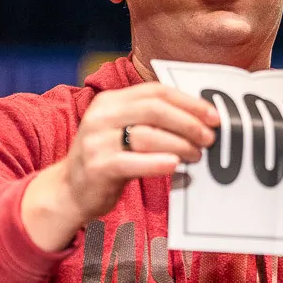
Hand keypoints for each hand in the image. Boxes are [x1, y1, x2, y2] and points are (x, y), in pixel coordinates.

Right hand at [21, 83, 218, 250]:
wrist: (69, 191)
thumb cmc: (108, 160)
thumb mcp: (122, 131)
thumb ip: (151, 121)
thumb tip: (199, 120)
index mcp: (110, 101)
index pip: (155, 92)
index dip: (188, 102)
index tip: (213, 115)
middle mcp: (101, 116)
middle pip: (153, 109)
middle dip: (188, 122)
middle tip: (209, 137)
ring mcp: (96, 141)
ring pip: (146, 135)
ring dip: (179, 144)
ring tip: (197, 155)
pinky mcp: (97, 166)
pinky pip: (132, 161)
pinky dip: (157, 162)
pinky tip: (175, 165)